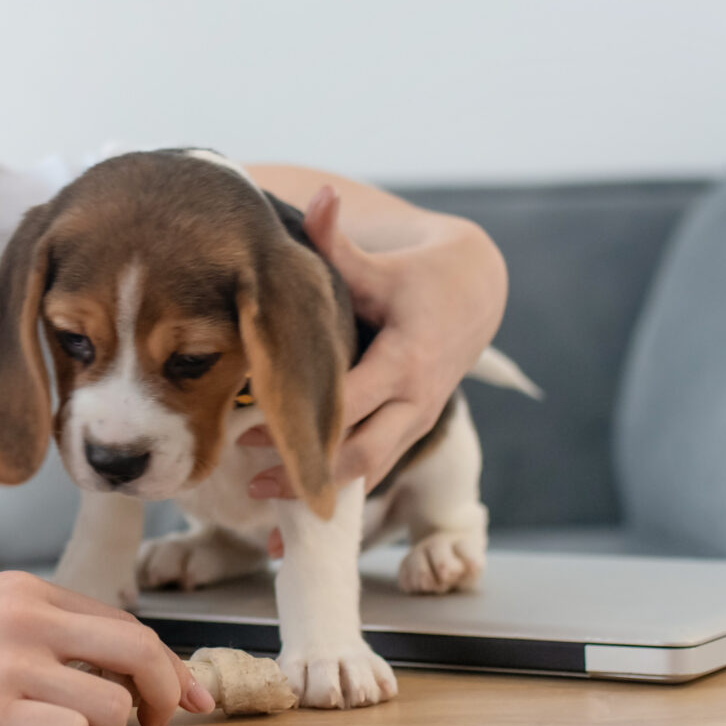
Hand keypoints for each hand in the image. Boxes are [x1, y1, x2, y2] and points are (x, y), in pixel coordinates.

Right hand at [0, 573, 214, 725]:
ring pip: (113, 706)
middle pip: (139, 652)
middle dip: (167, 697)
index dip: (167, 665)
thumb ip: (32, 627)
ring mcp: (12, 666)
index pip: (124, 624)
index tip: (189, 694)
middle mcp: (28, 620)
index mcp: (26, 592)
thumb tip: (92, 664)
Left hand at [242, 184, 505, 500]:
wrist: (475, 295)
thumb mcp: (381, 262)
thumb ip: (340, 243)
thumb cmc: (417, 276)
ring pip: (371, 472)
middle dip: (308, 474)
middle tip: (250, 484)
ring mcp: (416, 421)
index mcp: (407, 359)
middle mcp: (417, 399)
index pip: (353, 400)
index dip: (306, 420)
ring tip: (266, 520)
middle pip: (364, 452)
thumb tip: (320, 197)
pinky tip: (296, 529)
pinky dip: (337, 498)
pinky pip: (374, 473)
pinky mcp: (410, 431)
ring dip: (320, 496)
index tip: (252, 432)